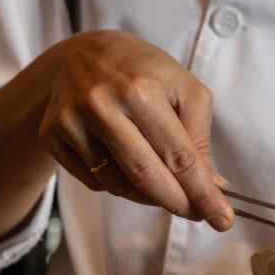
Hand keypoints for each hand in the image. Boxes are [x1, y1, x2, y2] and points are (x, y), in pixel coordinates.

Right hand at [39, 30, 232, 229]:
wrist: (84, 54)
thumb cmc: (145, 73)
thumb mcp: (185, 91)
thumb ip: (200, 141)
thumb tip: (214, 188)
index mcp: (140, 89)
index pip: (178, 156)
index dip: (202, 193)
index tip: (222, 220)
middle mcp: (100, 104)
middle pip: (145, 177)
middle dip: (178, 204)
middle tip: (198, 215)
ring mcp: (71, 121)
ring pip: (119, 185)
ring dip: (151, 197)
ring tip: (167, 185)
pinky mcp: (52, 135)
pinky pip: (96, 181)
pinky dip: (122, 185)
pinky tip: (129, 165)